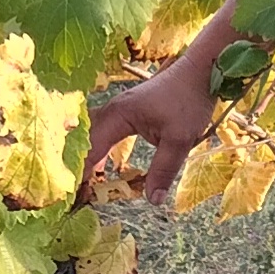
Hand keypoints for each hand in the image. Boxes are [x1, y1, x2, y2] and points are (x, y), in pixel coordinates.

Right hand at [82, 51, 216, 199]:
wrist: (199, 73)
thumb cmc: (189, 101)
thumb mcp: (179, 140)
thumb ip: (163, 170)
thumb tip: (152, 200)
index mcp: (119, 114)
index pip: (91, 148)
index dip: (82, 172)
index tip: (75, 195)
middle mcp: (112, 110)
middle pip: (85, 140)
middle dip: (78, 166)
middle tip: (75, 194)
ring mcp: (117, 108)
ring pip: (92, 134)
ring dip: (86, 156)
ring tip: (83, 184)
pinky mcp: (126, 110)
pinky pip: (103, 131)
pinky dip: (98, 148)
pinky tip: (100, 165)